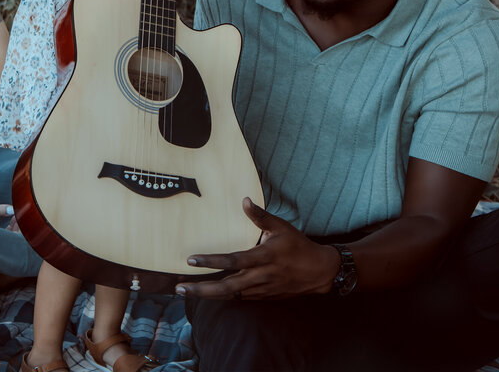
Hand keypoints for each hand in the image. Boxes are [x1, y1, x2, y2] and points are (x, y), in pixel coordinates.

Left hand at [174, 197, 336, 299]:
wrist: (319, 272)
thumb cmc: (298, 246)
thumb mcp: (281, 227)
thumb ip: (260, 216)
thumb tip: (244, 201)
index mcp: (263, 257)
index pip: (232, 261)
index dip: (211, 261)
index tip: (191, 260)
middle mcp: (260, 277)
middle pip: (226, 287)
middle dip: (201, 289)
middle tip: (180, 288)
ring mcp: (261, 290)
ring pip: (230, 296)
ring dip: (207, 294)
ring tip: (186, 291)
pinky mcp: (262, 297)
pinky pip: (239, 298)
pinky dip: (222, 296)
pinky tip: (207, 293)